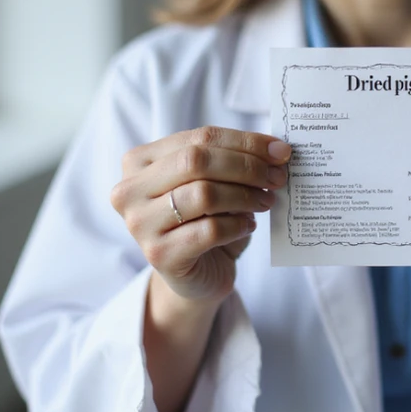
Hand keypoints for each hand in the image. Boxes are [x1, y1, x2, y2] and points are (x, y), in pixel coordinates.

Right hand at [110, 127, 291, 305]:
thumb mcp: (213, 182)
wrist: (197, 274)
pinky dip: (238, 224)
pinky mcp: (159, 255)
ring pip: (203, 195)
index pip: (200, 138)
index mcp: (139, 160)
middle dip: (246, 166)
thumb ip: (230, 159)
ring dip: (245, 196)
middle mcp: (130, 190)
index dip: (245, 142)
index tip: (280, 150)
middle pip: (197, 161)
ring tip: (265, 201)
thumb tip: (276, 149)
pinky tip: (247, 225)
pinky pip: (210, 230)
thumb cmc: (205, 221)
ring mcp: (140, 224)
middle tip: (277, 177)